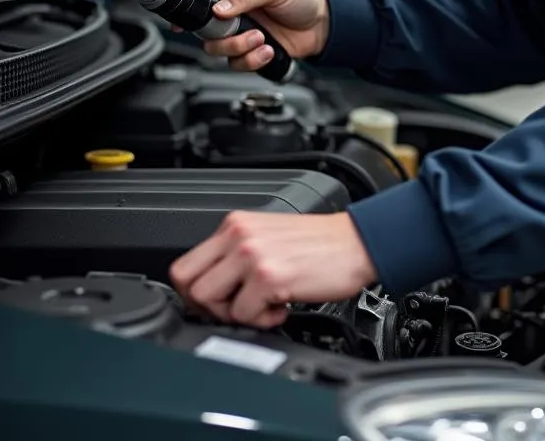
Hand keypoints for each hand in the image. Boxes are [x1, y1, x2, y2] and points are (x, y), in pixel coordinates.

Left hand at [169, 210, 377, 327]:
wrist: (359, 242)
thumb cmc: (322, 244)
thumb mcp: (269, 236)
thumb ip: (237, 253)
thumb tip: (213, 289)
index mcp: (236, 224)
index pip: (185, 265)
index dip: (197, 292)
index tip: (218, 301)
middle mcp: (240, 234)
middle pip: (188, 284)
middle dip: (210, 307)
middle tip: (238, 307)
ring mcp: (252, 254)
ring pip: (208, 300)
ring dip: (234, 313)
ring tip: (263, 305)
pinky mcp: (269, 275)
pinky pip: (242, 314)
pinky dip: (263, 320)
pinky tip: (283, 306)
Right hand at [198, 0, 329, 71]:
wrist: (321, 25)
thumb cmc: (301, 0)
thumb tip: (219, 9)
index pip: (205, 1)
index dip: (191, 13)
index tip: (181, 25)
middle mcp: (235, 16)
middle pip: (208, 34)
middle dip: (226, 39)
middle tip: (251, 33)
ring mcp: (242, 35)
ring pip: (221, 52)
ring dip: (241, 50)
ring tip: (263, 40)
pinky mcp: (252, 53)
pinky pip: (239, 64)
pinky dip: (253, 61)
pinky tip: (269, 50)